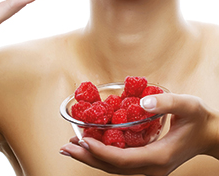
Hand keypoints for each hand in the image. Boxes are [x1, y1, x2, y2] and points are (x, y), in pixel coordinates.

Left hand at [60, 93, 218, 174]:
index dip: (100, 151)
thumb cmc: (198, 118)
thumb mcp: (187, 105)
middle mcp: (152, 168)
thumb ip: (166, 102)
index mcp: (159, 157)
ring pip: (115, 168)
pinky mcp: (147, 162)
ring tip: (70, 147)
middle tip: (65, 146)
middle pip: (113, 168)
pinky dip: (103, 155)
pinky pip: (120, 162)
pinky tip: (91, 146)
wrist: (209, 134)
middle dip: (88, 157)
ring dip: (92, 157)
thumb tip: (141, 103)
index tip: (82, 138)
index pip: (123, 159)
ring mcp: (149, 168)